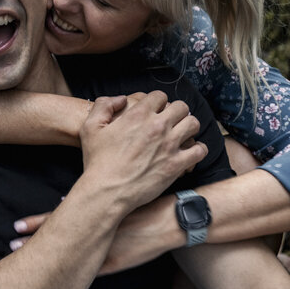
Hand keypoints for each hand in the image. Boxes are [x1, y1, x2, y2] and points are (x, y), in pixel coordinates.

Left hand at [10, 197, 177, 274]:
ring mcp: (104, 250)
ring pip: (71, 258)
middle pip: (58, 238)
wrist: (172, 220)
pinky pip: (91, 272)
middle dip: (34, 241)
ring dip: (49, 260)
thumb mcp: (118, 195)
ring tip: (25, 262)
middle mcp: (95, 232)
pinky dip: (75, 273)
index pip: (57, 219)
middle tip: (11, 243)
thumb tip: (65, 200)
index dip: (36, 223)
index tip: (16, 225)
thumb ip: (94, 198)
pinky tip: (59, 279)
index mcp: (94, 214)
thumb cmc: (146, 203)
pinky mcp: (115, 264)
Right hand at [78, 92, 204, 211]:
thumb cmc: (97, 161)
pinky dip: (198, 149)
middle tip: (172, 121)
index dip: (158, 102)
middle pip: (181, 107)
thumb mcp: (90, 128)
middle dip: (177, 112)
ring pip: (193, 124)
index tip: (157, 110)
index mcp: (138, 114)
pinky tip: (190, 152)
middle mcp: (157, 126)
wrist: (107, 192)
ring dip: (189, 127)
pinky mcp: (177, 164)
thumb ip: (103, 106)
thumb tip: (122, 99)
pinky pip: (199, 150)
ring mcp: (170, 145)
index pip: (160, 96)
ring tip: (183, 134)